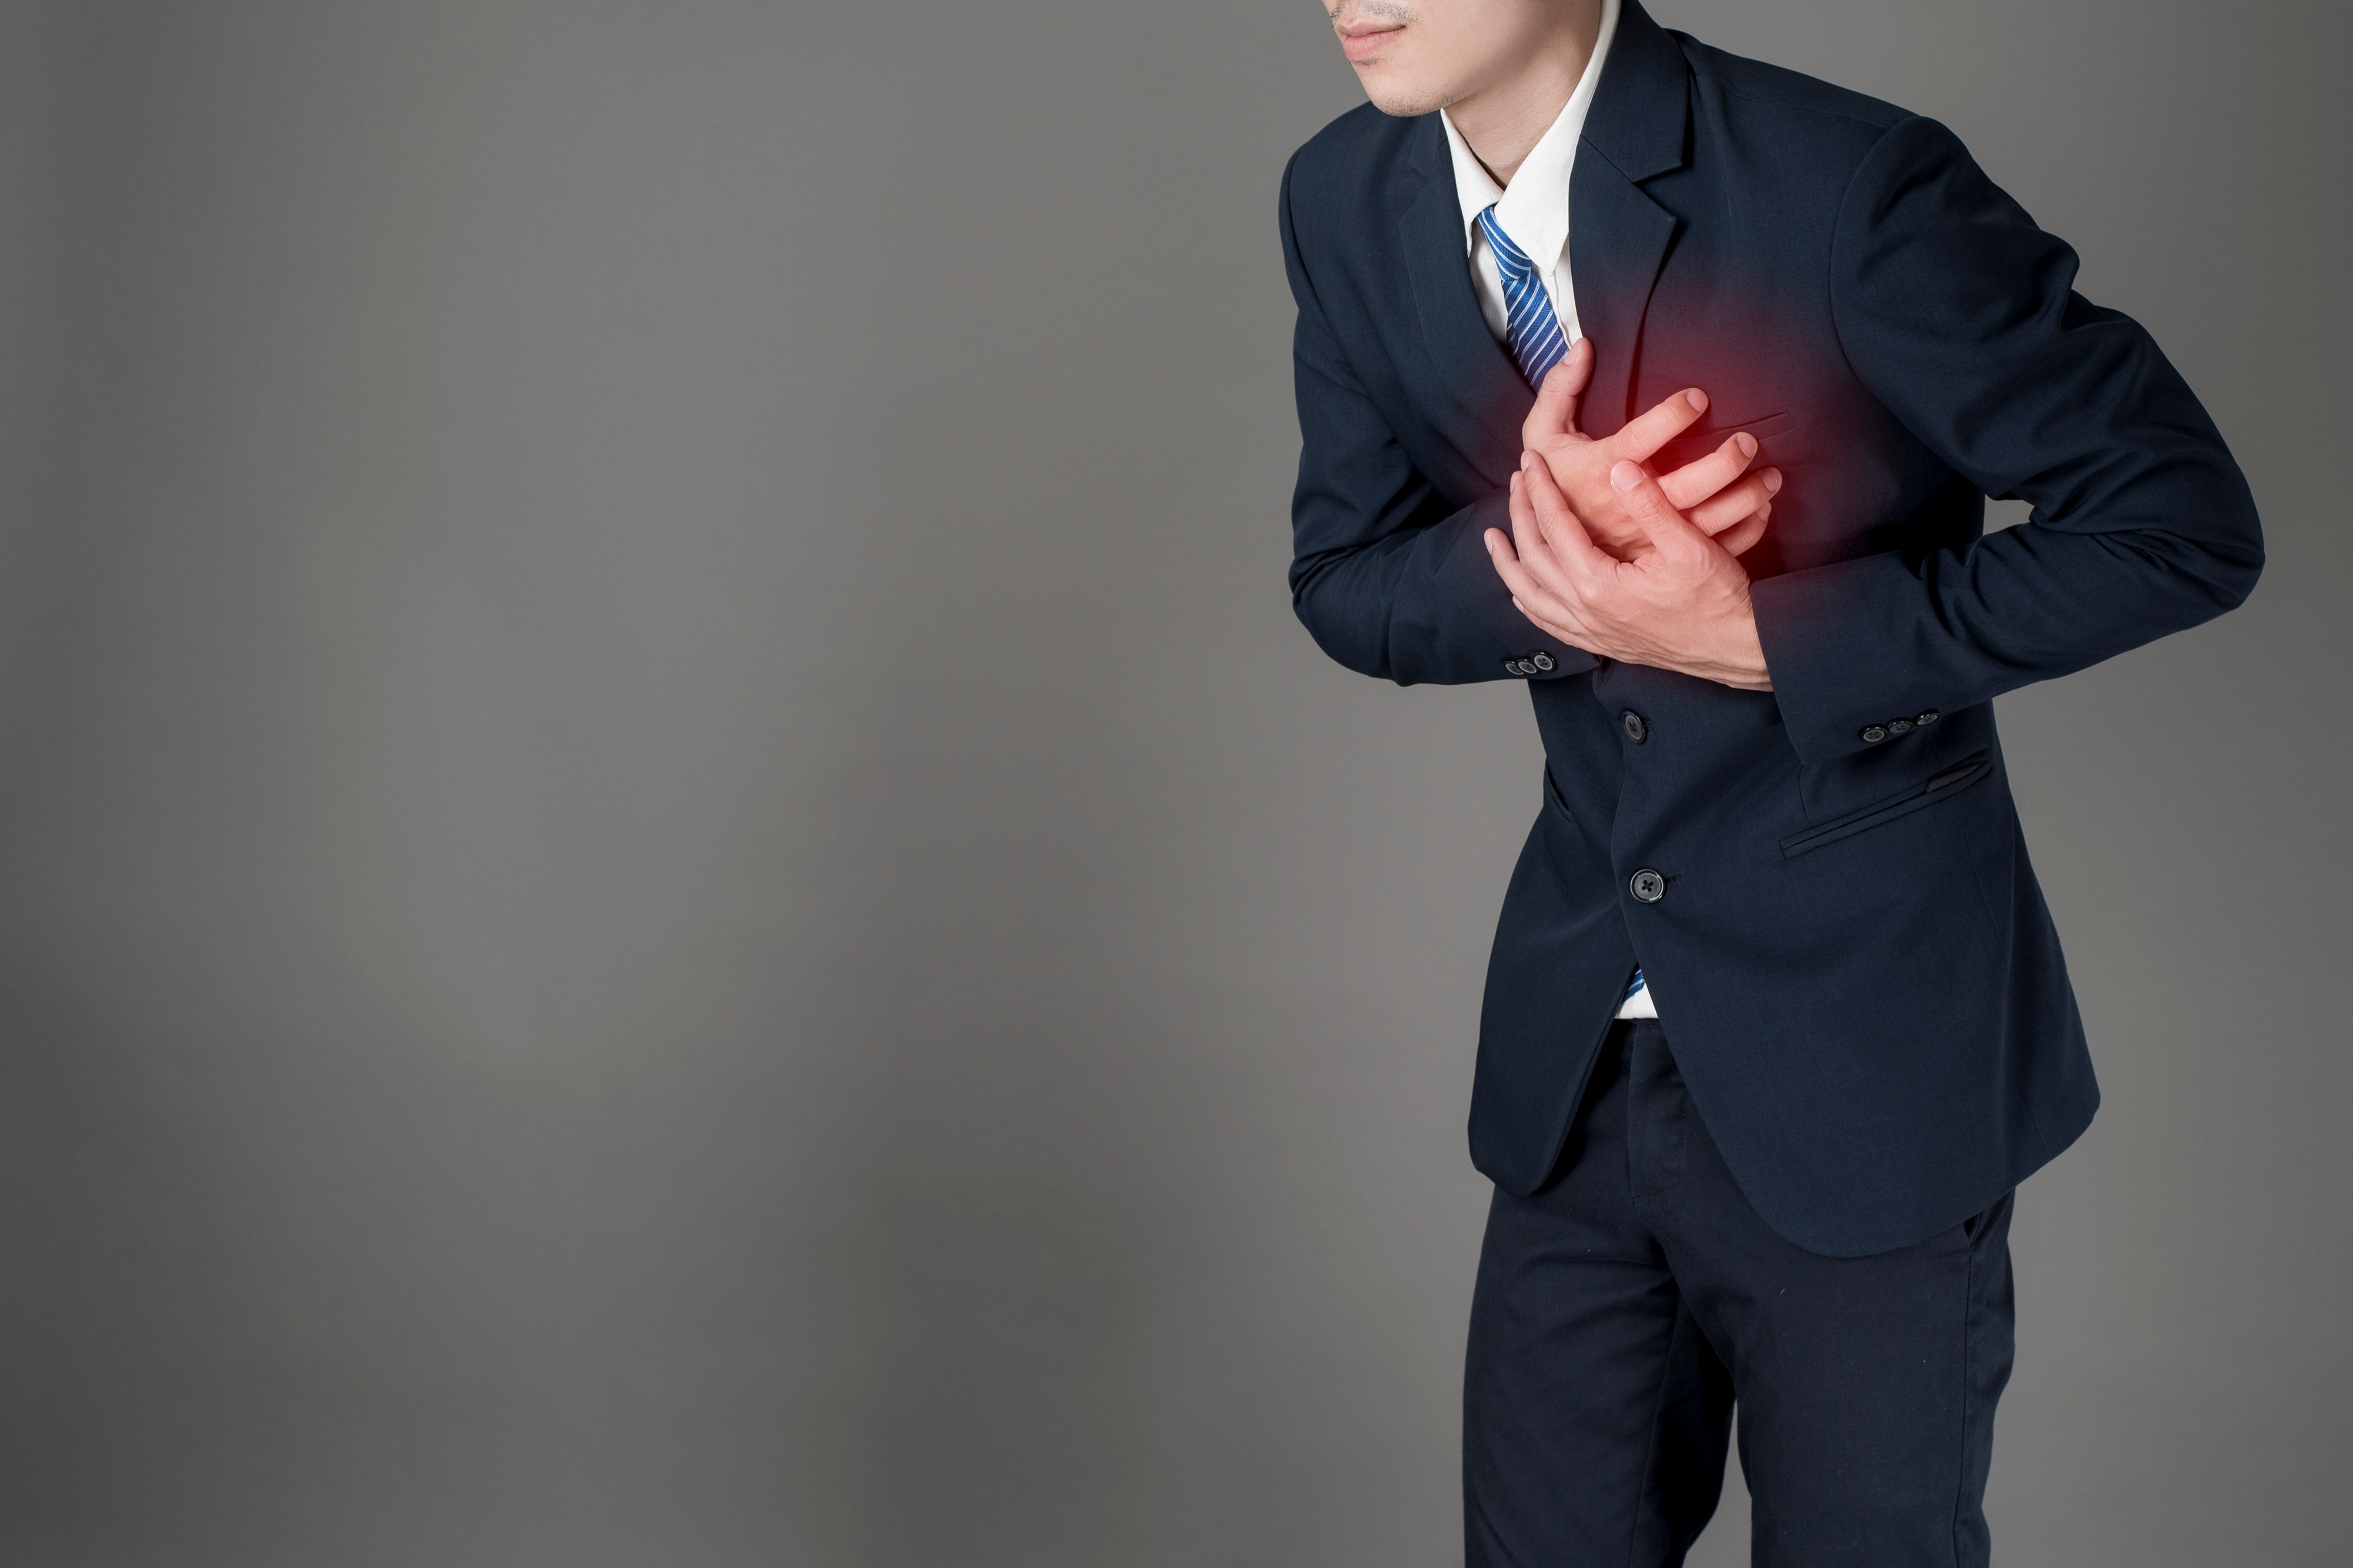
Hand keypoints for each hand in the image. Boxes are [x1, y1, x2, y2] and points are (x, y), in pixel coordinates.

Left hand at [1486, 449, 1773, 690]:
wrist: (1737, 650)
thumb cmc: (1718, 600)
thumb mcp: (1689, 546)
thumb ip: (1650, 505)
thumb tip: (1618, 468)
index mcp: (1599, 584)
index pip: (1555, 526)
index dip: (1540, 489)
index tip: (1528, 462)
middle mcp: (1585, 611)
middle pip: (1533, 557)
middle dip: (1520, 516)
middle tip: (1514, 483)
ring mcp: (1591, 632)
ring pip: (1531, 595)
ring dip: (1510, 563)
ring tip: (1494, 538)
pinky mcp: (1602, 644)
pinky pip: (1549, 623)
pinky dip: (1529, 603)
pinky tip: (1522, 592)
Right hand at [1519, 338, 1779, 561]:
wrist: (1549, 546)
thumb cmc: (1552, 482)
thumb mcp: (1541, 434)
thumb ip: (1559, 389)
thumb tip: (1582, 345)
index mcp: (1601, 472)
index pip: (1641, 441)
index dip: (1672, 416)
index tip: (1699, 397)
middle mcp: (1628, 508)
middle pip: (1686, 487)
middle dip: (1724, 463)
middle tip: (1748, 440)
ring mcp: (1648, 538)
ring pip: (1708, 521)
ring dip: (1747, 498)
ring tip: (1773, 476)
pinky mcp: (1663, 557)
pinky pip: (1712, 548)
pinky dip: (1745, 531)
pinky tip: (1762, 510)